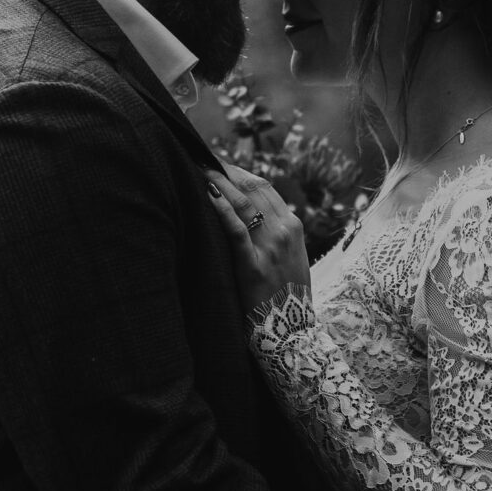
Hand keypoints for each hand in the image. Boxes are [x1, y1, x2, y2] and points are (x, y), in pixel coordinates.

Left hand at [205, 163, 309, 318]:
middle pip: (252, 188)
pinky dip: (221, 209)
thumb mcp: (290, 258)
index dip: (238, 172)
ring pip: (243, 203)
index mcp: (294, 226)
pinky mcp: (254, 264)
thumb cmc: (286, 296)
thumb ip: (275, 234)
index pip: (264, 187)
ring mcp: (272, 246)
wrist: (293, 331)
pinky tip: (207, 195)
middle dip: (225, 171)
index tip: (217, 164)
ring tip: (198, 170)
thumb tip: (251, 215)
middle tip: (200, 160)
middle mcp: (285, 230)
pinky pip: (236, 230)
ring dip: (219, 182)